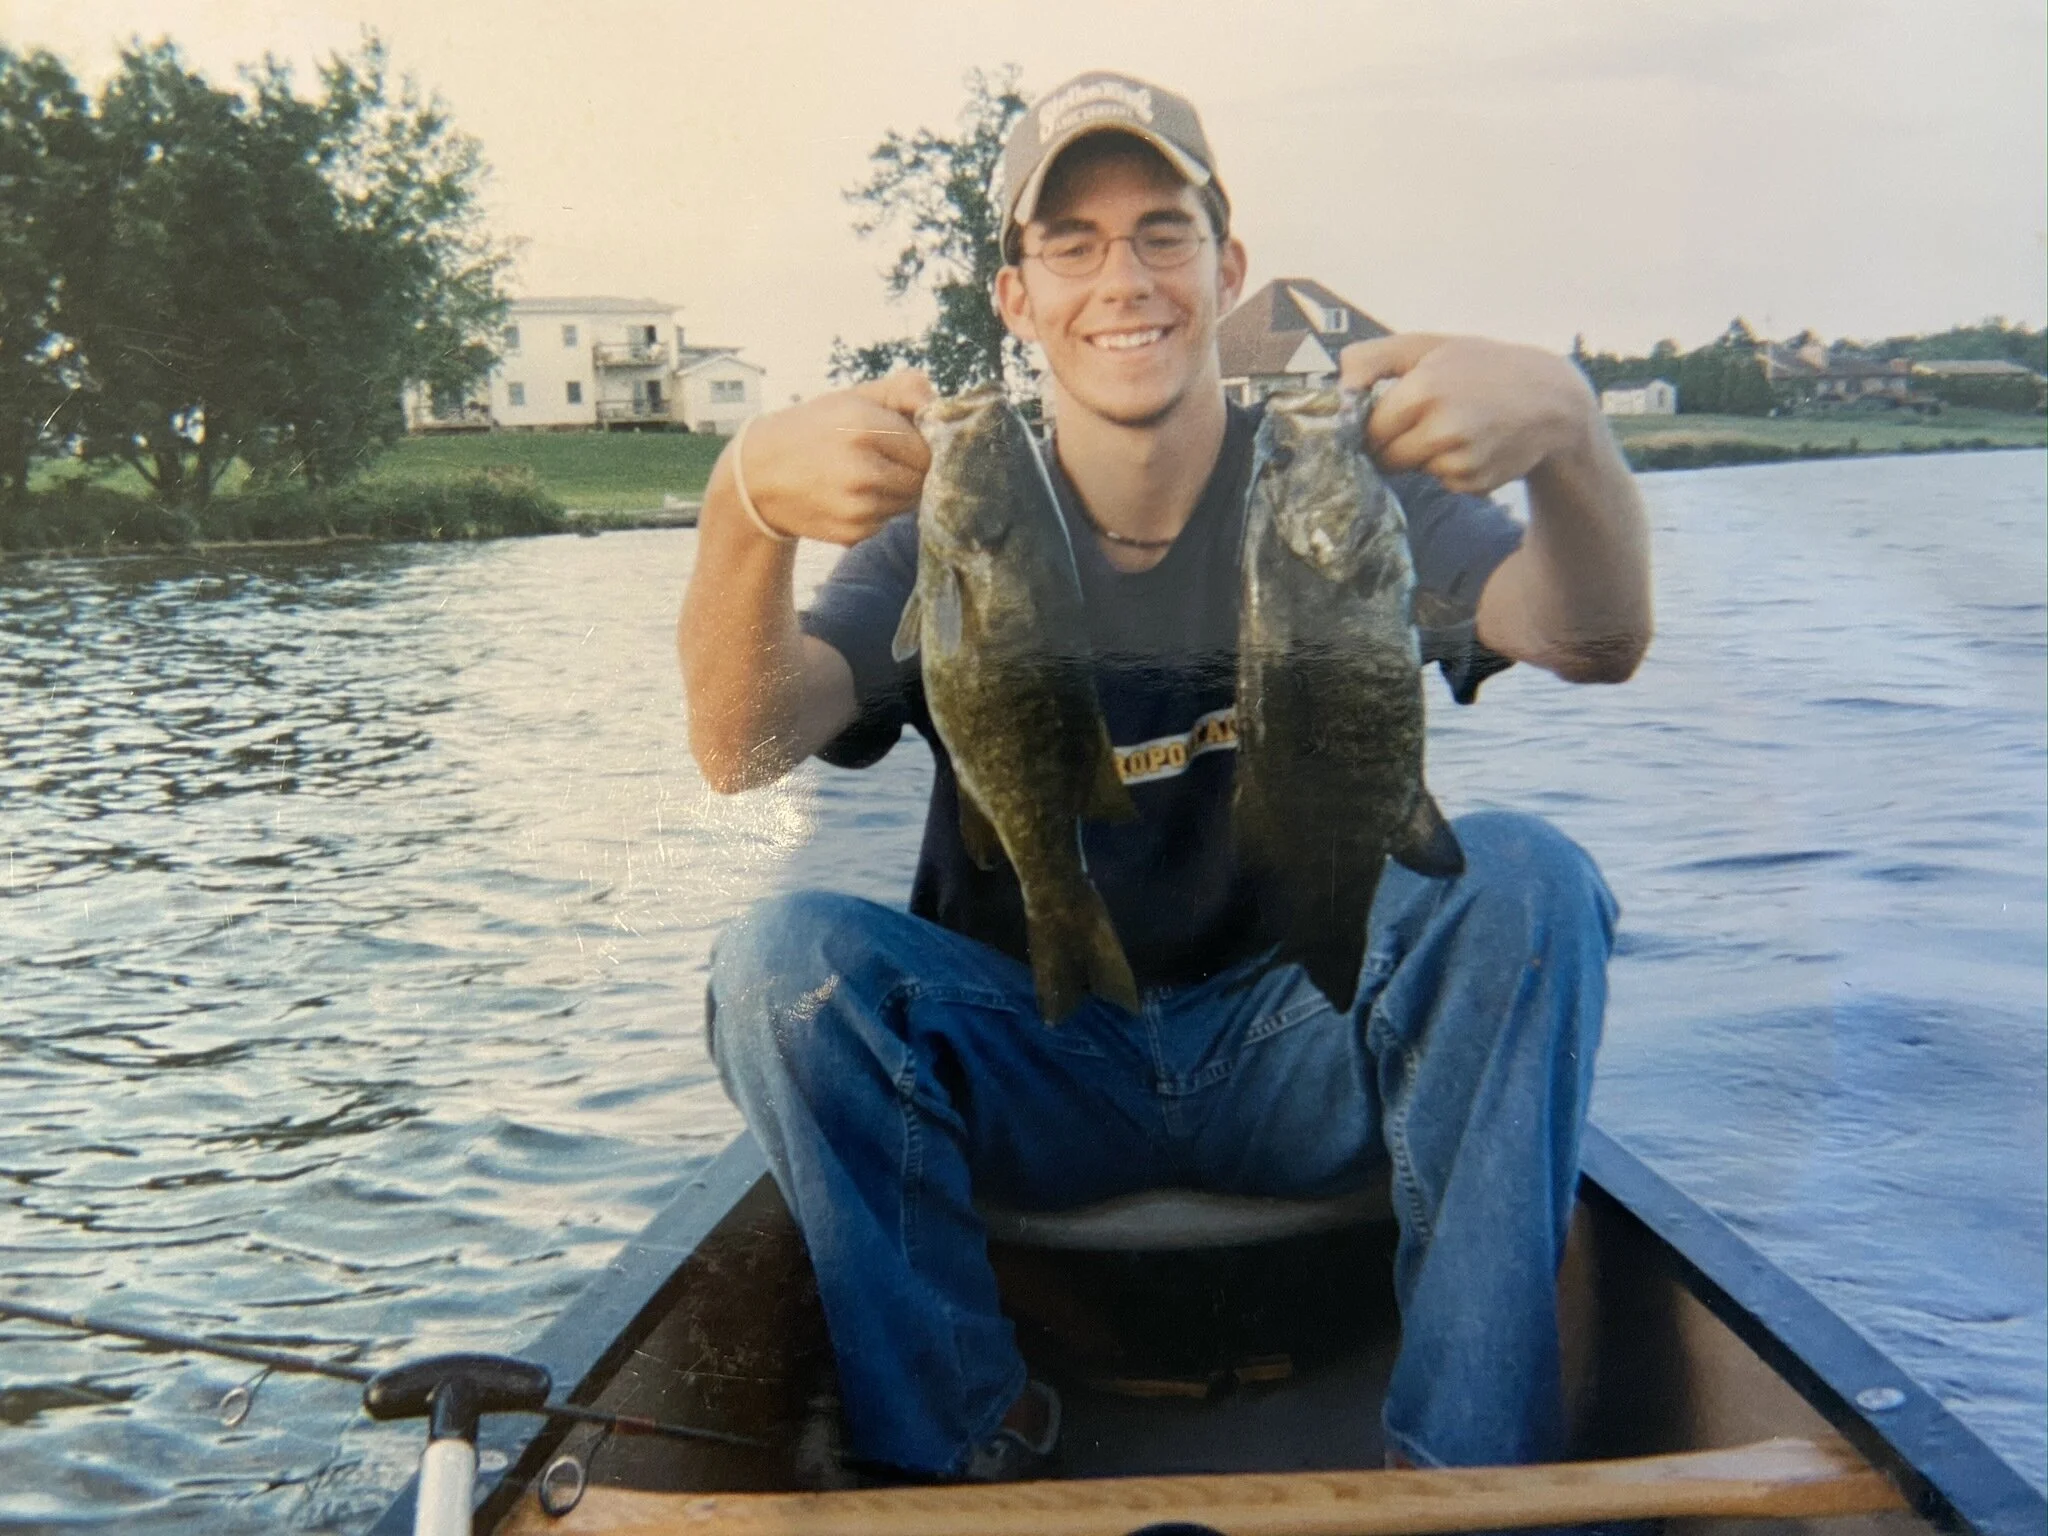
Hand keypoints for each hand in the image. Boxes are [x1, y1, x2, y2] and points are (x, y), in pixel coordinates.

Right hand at [732, 369, 934, 544]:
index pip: (928, 447)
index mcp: (863, 426)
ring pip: (908, 502)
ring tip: (864, 476)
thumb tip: (937, 405)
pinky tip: (849, 496)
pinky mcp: (852, 532)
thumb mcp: (854, 397)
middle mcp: (861, 469)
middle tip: (883, 459)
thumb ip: (904, 389)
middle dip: (911, 468)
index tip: (902, 440)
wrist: (758, 477)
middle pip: (922, 478)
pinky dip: (877, 510)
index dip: (920, 444)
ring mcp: (857, 506)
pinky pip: (886, 521)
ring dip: (896, 491)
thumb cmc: (815, 429)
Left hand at [1339, 335, 1599, 495]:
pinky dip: (1448, 468)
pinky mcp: (1472, 483)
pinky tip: (1473, 445)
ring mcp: (1458, 460)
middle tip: (1422, 420)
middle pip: (1384, 456)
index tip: (1385, 416)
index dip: (1371, 424)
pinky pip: (1439, 481)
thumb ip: (1372, 358)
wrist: (1550, 402)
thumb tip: (1337, 386)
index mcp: (1423, 390)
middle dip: (1392, 443)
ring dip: (1422, 455)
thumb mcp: (1428, 346)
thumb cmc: (1480, 367)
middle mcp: (1441, 429)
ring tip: (1455, 427)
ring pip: (1411, 469)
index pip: (1367, 429)